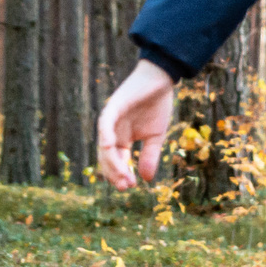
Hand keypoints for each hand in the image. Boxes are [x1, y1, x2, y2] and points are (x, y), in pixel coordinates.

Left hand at [96, 60, 179, 189]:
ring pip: (105, 146)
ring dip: (112, 162)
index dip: (122, 174)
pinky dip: (105, 137)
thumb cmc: (157, 105)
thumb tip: (146, 179)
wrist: (160, 81)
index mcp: (122, 139)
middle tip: (125, 186)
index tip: (131, 186)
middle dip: (115, 173)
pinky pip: (104, 125)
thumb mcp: (155, 137)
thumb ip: (149, 156)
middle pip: (107, 157)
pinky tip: (109, 149)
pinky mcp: (112, 107)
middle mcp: (112, 132)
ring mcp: (110, 120)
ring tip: (122, 175)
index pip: (117, 161)